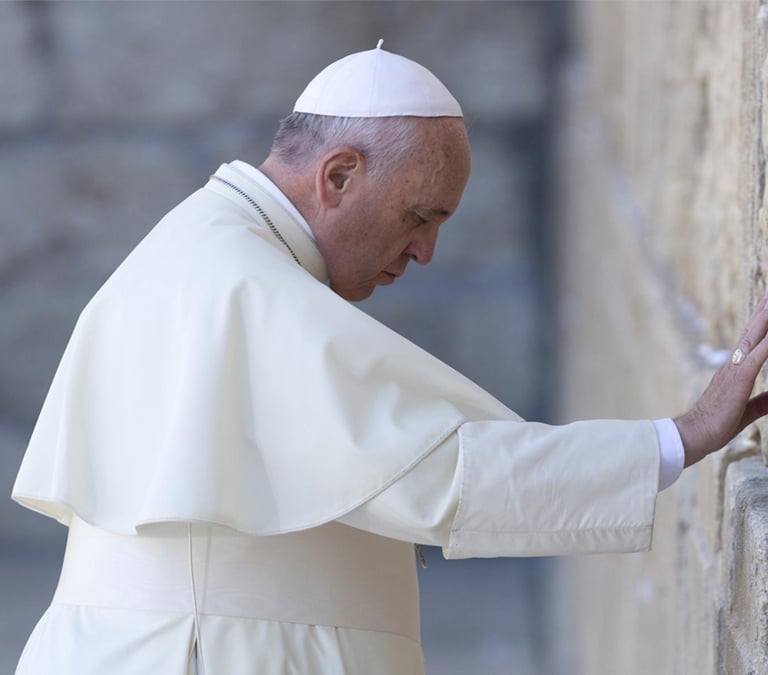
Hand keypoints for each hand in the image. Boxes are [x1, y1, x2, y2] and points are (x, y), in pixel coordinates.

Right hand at [675, 293, 767, 466]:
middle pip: (756, 327)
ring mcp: (735, 368)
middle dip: (767, 306)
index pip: (754, 336)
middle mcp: (735, 362)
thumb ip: (765, 401)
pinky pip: (757, 356)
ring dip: (767, 316)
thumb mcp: (748, 410)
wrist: (695, 434)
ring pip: (756, 335)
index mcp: (737, 367)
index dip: (764, 317)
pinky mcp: (739, 379)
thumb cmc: (717, 424)